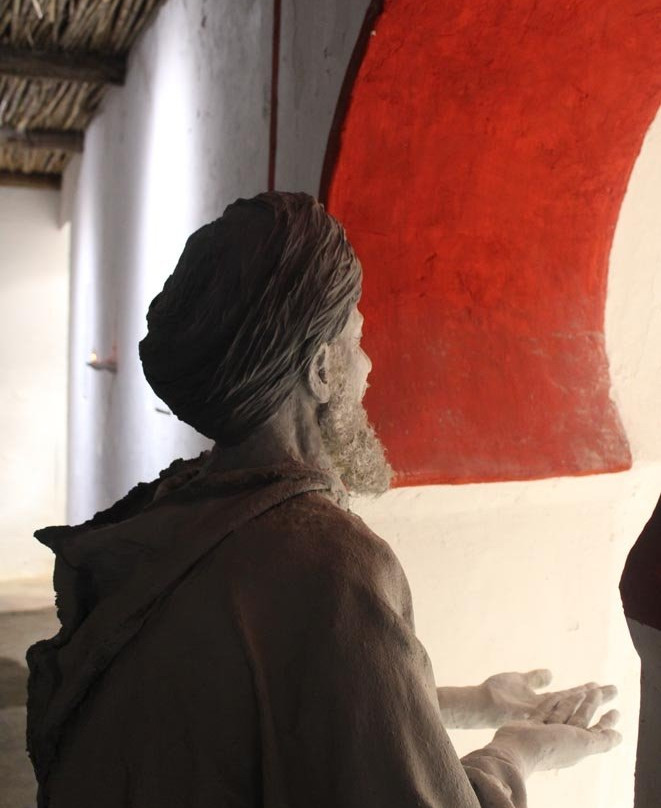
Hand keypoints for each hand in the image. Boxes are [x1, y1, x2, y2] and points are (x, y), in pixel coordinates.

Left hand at [480, 669, 616, 726]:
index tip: (602, 684)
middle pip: (574, 700)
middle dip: (594, 695)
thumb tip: (552, 672)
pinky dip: (562, 701)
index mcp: (543, 700)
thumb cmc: (496, 693)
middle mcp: (545, 708)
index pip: (569, 695)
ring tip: (601, 689)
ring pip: (566, 704)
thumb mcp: (520, 679)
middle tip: (615, 689)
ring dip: (584, 698)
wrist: (479, 703)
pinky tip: (577, 694)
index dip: (586, 690)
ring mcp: (538, 711)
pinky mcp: (528, 712)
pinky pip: (548, 706)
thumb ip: (536, 678)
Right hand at [487, 687, 621, 775]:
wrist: (517, 749)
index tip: (616, 710)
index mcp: (577, 744)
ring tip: (585, 688)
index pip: (597, 730)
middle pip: (582, 717)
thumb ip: (602, 739)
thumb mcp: (584, 743)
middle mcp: (564, 738)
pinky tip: (558, 692)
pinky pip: (546, 708)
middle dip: (593, 704)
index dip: (607, 721)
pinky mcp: (532, 723)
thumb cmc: (552, 746)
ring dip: (575, 699)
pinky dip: (554, 700)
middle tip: (602, 689)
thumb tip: (620, 736)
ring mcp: (547, 730)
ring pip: (565, 711)